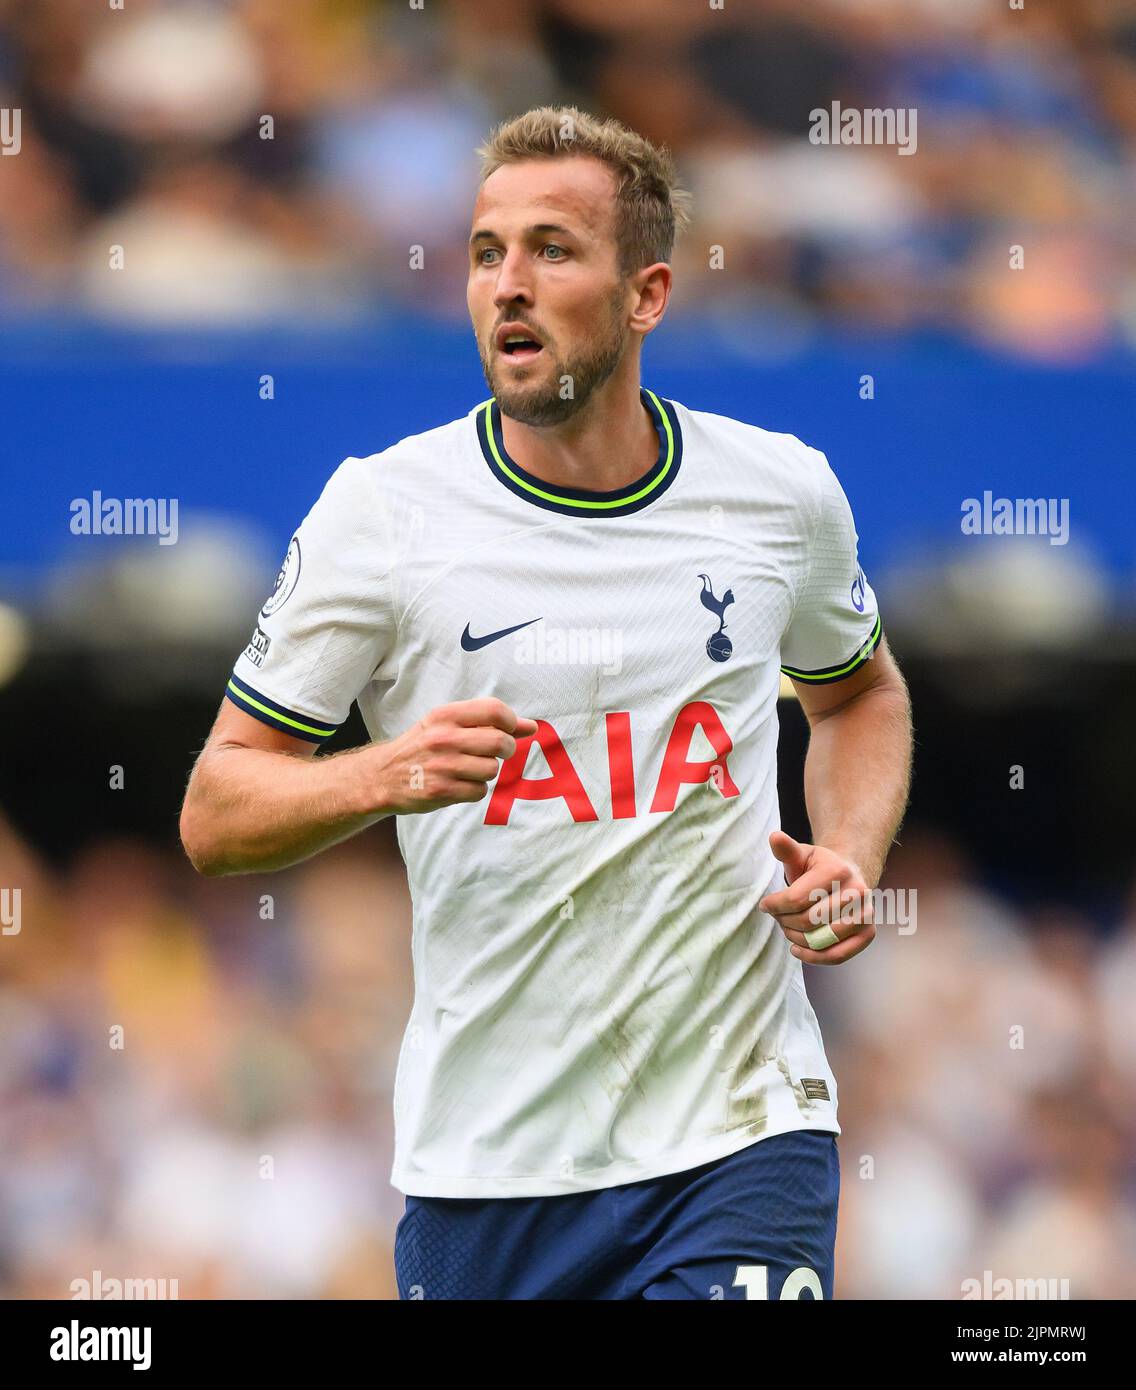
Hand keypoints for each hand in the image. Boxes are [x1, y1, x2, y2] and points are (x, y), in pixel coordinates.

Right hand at [362, 698, 537, 815]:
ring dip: (487, 772)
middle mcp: (443, 738)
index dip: (512, 722)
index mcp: (444, 715)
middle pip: (499, 743)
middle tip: (496, 753)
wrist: (381, 776)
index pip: (494, 710)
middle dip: (505, 750)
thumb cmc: (421, 746)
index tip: (511, 730)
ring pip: (492, 770)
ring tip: (469, 769)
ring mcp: (442, 766)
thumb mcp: (444, 724)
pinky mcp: (440, 791)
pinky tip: (458, 784)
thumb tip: (532, 727)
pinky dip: (475, 790)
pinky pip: (479, 791)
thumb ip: (486, 722)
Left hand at [758, 830, 875, 964]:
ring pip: (821, 940)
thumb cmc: (818, 868)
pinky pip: (838, 955)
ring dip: (797, 938)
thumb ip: (787, 849)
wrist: (849, 876)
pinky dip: (814, 958)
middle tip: (776, 917)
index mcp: (837, 870)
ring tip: (787, 929)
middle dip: (784, 922)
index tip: (765, 905)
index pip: (797, 898)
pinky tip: (797, 948)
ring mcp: (866, 914)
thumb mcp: (802, 855)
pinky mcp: (868, 933)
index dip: (775, 905)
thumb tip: (774, 838)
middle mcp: (857, 892)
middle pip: (808, 921)